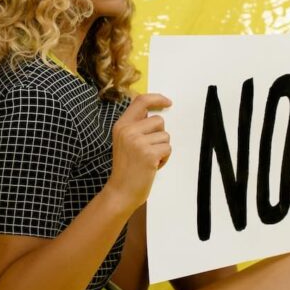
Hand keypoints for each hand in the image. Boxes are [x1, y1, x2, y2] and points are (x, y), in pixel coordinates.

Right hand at [106, 93, 171, 210]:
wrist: (121, 190)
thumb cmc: (126, 167)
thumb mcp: (124, 141)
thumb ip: (136, 125)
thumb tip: (156, 112)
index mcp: (121, 125)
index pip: (141, 101)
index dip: (157, 98)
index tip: (168, 102)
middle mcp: (128, 130)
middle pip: (159, 120)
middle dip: (160, 135)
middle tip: (148, 149)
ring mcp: (137, 142)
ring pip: (165, 136)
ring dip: (162, 148)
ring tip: (149, 159)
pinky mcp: (148, 154)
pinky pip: (168, 149)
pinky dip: (164, 158)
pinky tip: (153, 165)